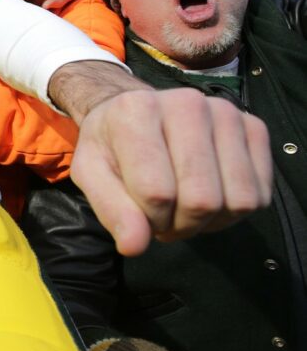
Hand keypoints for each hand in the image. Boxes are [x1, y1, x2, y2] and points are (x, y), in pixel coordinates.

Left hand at [70, 88, 271, 255]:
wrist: (137, 113)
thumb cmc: (112, 145)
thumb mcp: (92, 174)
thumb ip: (109, 209)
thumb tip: (135, 246)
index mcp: (138, 110)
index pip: (156, 192)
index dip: (147, 220)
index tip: (136, 213)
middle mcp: (188, 104)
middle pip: (202, 200)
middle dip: (179, 224)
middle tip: (161, 215)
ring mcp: (226, 113)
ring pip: (237, 201)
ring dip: (208, 222)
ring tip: (182, 206)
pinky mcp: (254, 127)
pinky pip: (259, 195)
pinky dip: (232, 211)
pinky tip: (208, 196)